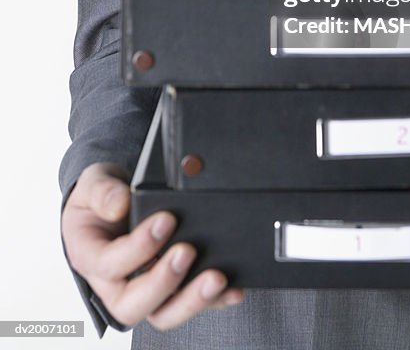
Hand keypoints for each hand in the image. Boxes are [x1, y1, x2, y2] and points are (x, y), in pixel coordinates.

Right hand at [61, 163, 243, 330]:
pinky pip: (188, 303)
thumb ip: (102, 191)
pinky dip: (213, 301)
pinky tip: (232, 288)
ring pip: (163, 313)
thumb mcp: (92, 184)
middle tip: (188, 251)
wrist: (110, 207)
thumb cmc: (98, 201)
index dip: (138, 248)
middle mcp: (114, 284)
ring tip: (217, 278)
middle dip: (164, 281)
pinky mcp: (168, 291)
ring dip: (192, 300)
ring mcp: (142, 291)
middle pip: (133, 304)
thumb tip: (119, 205)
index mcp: (89, 258)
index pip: (110, 265)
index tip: (166, 219)